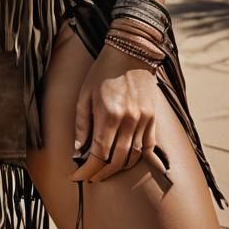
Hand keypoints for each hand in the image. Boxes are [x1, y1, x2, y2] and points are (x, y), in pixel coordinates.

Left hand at [68, 43, 171, 185]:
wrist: (130, 51)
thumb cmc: (103, 71)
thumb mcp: (84, 94)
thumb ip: (81, 125)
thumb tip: (78, 151)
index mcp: (108, 115)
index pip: (98, 154)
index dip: (86, 170)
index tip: (76, 176)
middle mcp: (128, 121)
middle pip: (115, 160)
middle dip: (101, 173)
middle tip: (90, 177)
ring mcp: (143, 120)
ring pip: (132, 157)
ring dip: (118, 168)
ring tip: (105, 170)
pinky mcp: (152, 118)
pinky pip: (148, 147)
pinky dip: (137, 158)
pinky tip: (127, 161)